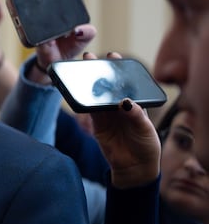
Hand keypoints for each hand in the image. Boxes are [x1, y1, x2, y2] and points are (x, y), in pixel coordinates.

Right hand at [30, 0, 95, 78]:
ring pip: (33, 4)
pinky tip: (31, 10)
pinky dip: (28, 18)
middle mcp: (47, 13)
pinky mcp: (31, 34)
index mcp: (61, 12)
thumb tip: (78, 29)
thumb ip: (87, 32)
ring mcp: (37, 22)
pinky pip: (28, 26)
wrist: (56, 61)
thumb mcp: (83, 39)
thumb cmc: (69, 47)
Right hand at [86, 52, 160, 187]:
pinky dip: (82, 100)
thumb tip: (126, 102)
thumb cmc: (146, 146)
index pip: (125, 82)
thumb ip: (137, 116)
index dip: (118, 69)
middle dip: (98, 71)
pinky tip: (77, 90)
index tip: (113, 56)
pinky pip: (87, 110)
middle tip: (89, 58)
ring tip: (80, 70)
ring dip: (88, 83)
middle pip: (107, 85)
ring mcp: (106, 114)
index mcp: (134, 103)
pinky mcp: (96, 123)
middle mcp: (118, 106)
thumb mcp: (146, 130)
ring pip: (95, 94)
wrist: (133, 167)